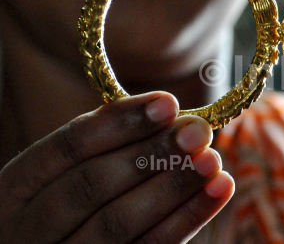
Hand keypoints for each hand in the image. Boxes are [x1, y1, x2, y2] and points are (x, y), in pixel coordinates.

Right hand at [0, 92, 233, 243]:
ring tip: (212, 159)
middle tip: (198, 131)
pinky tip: (218, 190)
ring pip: (117, 224)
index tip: (168, 102)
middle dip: (150, 154)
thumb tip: (169, 114)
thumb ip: (105, 149)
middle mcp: (27, 228)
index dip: (119, 123)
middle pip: (91, 185)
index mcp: (16, 187)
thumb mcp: (64, 176)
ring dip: (172, 187)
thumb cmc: (66, 209)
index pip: (67, 147)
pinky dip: (186, 219)